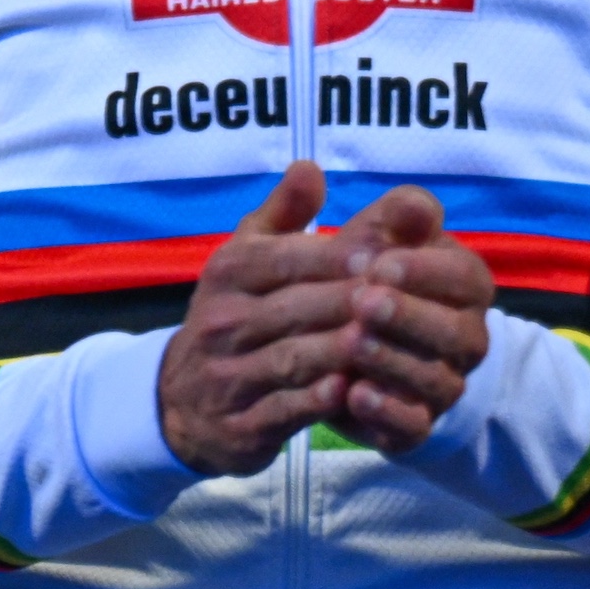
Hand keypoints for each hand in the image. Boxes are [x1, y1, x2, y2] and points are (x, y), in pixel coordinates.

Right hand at [156, 162, 496, 474]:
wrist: (182, 400)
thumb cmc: (233, 315)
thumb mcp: (245, 260)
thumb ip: (283, 215)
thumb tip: (311, 166)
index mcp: (228, 273)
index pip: (288, 257)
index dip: (341, 256)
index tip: (390, 255)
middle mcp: (223, 320)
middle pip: (299, 307)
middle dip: (355, 303)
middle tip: (407, 301)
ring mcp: (229, 373)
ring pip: (296, 358)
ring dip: (346, 351)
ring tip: (391, 344)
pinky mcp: (241, 422)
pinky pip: (287, 409)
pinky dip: (322, 400)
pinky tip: (358, 390)